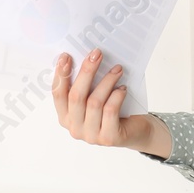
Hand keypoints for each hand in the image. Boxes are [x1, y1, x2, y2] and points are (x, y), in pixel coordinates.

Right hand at [52, 48, 168, 154]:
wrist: (136, 131)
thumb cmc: (113, 111)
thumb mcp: (94, 98)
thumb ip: (85, 86)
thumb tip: (85, 60)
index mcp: (65, 117)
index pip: (57, 95)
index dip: (61, 75)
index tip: (66, 56)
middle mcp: (75, 128)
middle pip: (76, 96)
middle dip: (86, 72)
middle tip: (96, 55)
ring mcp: (91, 135)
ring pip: (94, 102)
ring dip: (106, 81)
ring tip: (117, 70)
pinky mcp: (109, 138)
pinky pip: (110, 110)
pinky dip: (116, 96)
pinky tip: (122, 89)